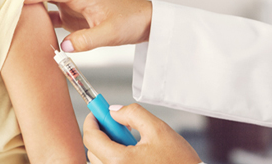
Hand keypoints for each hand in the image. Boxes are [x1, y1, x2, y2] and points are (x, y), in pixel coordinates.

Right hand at [25, 0, 151, 51]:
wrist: (146, 22)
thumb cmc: (131, 20)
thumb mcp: (110, 33)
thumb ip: (87, 40)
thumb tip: (64, 47)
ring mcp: (71, 4)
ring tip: (17, 4)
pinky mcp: (72, 16)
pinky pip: (49, 9)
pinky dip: (38, 13)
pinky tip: (31, 25)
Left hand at [83, 104, 201, 163]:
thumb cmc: (180, 162)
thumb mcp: (158, 130)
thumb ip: (133, 114)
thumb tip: (113, 111)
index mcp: (119, 161)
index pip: (91, 138)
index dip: (92, 121)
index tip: (97, 113)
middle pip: (93, 150)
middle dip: (102, 134)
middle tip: (119, 126)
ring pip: (100, 161)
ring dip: (109, 148)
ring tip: (132, 143)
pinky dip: (114, 158)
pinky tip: (133, 154)